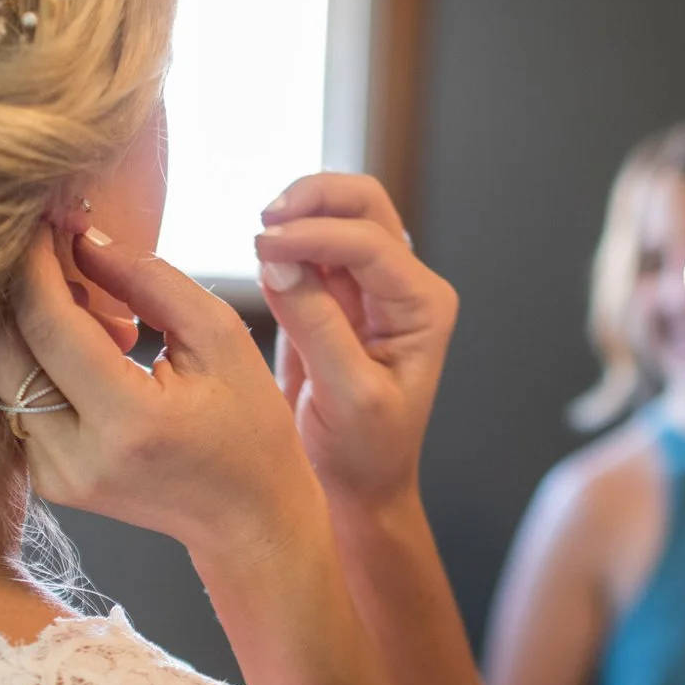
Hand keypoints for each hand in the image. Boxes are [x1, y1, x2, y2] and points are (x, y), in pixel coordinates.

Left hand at [0, 227, 322, 564]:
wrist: (248, 519)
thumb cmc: (249, 426)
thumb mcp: (220, 339)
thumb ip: (149, 280)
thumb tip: (81, 239)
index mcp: (128, 422)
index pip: (46, 323)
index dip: (34, 261)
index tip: (42, 219)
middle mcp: (77, 457)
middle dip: (23, 287)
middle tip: (67, 257)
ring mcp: (55, 476)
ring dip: (33, 326)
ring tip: (102, 319)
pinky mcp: (46, 481)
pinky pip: (16, 399)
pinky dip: (42, 362)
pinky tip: (95, 357)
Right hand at [254, 175, 457, 512]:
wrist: (356, 485)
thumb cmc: (364, 451)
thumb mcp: (346, 394)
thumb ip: (315, 324)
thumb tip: (277, 259)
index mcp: (423, 307)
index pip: (372, 244)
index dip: (316, 235)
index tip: (264, 245)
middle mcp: (403, 287)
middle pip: (365, 205)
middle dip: (315, 200)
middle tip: (266, 220)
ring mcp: (369, 288)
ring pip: (338, 216)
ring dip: (298, 214)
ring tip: (261, 237)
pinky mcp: (334, 298)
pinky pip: (309, 250)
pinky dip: (285, 243)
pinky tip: (262, 260)